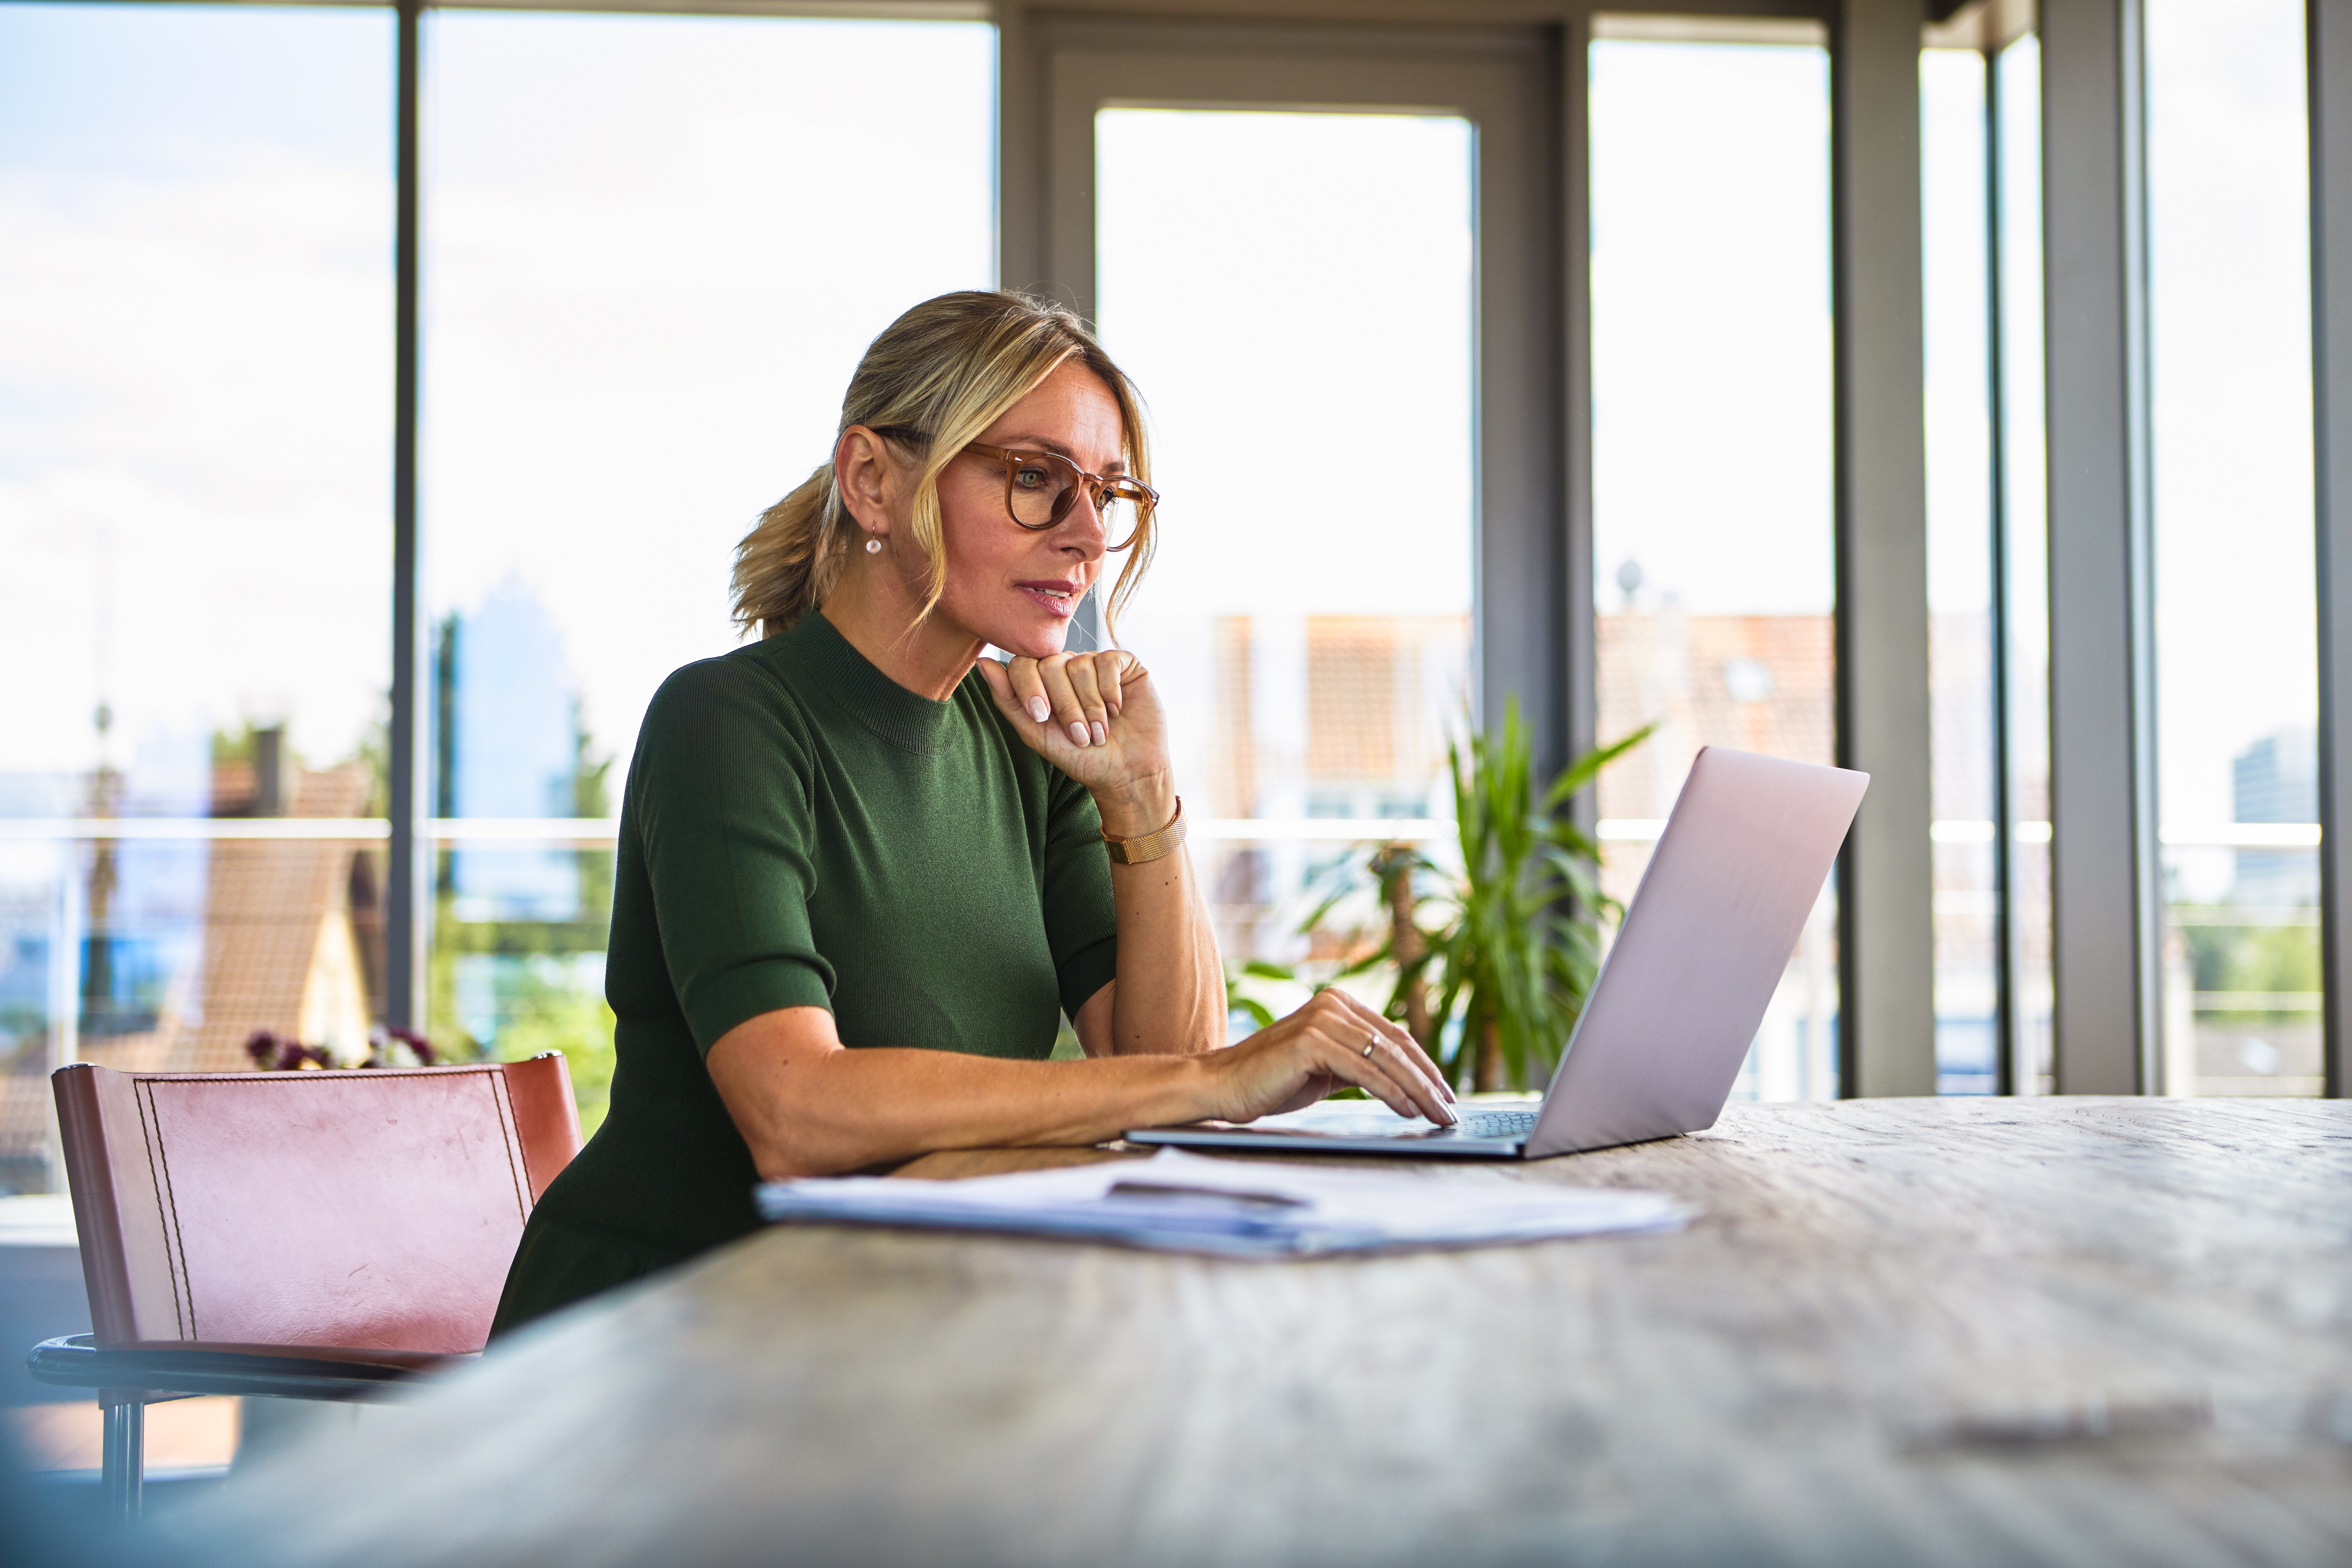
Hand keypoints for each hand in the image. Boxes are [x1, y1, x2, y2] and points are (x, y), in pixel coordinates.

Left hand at [973, 649, 1171, 810]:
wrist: (1126, 773)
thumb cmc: (1080, 757)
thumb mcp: (1037, 734)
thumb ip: (1008, 700)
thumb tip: (982, 662)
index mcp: (1043, 681)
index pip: (1024, 664)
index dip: (1030, 689)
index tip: (1042, 718)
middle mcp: (1068, 667)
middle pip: (1051, 664)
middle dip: (1064, 705)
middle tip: (1079, 735)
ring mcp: (1095, 663)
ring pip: (1081, 664)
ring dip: (1090, 706)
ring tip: (1100, 731)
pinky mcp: (1124, 664)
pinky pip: (1108, 660)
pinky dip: (1110, 690)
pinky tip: (1116, 709)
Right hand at [1199, 989, 1457, 1125]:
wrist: (1222, 1085)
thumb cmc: (1272, 1080)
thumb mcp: (1326, 1067)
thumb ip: (1359, 1063)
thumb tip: (1402, 1077)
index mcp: (1338, 1003)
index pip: (1394, 1036)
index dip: (1424, 1066)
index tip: (1444, 1093)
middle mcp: (1333, 1004)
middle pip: (1395, 1046)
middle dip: (1428, 1081)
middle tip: (1450, 1110)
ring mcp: (1322, 1020)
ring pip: (1385, 1058)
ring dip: (1418, 1091)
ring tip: (1437, 1116)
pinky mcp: (1312, 1042)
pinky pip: (1364, 1071)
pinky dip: (1391, 1092)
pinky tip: (1409, 1110)